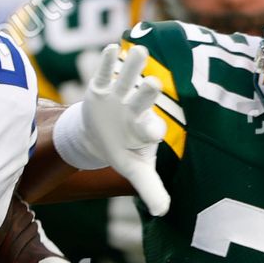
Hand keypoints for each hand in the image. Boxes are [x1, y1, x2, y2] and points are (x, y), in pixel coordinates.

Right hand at [62, 44, 171, 215]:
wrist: (102, 134)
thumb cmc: (123, 150)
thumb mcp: (134, 170)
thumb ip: (150, 188)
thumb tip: (163, 212)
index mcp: (143, 130)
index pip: (149, 129)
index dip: (150, 129)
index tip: (152, 130)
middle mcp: (134, 110)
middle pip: (142, 99)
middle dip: (146, 93)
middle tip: (153, 83)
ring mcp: (118, 97)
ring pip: (127, 79)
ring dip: (132, 66)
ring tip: (138, 50)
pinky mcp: (100, 88)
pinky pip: (104, 73)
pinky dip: (105, 63)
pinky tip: (109, 50)